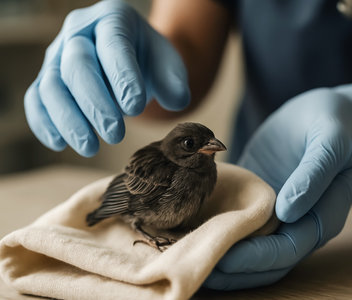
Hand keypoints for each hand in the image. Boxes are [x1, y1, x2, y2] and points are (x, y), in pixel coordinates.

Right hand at [25, 0, 189, 156]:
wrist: (130, 60)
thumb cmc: (149, 60)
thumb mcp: (168, 64)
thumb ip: (174, 80)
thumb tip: (176, 101)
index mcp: (113, 19)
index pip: (113, 44)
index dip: (122, 77)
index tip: (135, 108)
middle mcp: (79, 33)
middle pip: (77, 65)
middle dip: (95, 104)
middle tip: (115, 135)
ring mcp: (58, 55)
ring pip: (51, 85)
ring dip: (68, 120)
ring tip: (90, 148)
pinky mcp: (47, 79)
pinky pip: (36, 99)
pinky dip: (43, 123)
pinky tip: (59, 144)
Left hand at [204, 80, 351, 289]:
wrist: (327, 111)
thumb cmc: (334, 122)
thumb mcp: (330, 140)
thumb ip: (313, 175)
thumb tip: (286, 212)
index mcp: (322, 216)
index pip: (288, 249)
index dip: (256, 258)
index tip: (222, 257)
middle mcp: (301, 222)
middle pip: (267, 259)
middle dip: (234, 265)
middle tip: (195, 262)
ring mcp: (279, 213)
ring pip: (252, 246)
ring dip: (223, 254)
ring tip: (187, 254)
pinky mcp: (260, 199)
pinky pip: (240, 219)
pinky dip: (219, 228)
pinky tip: (192, 229)